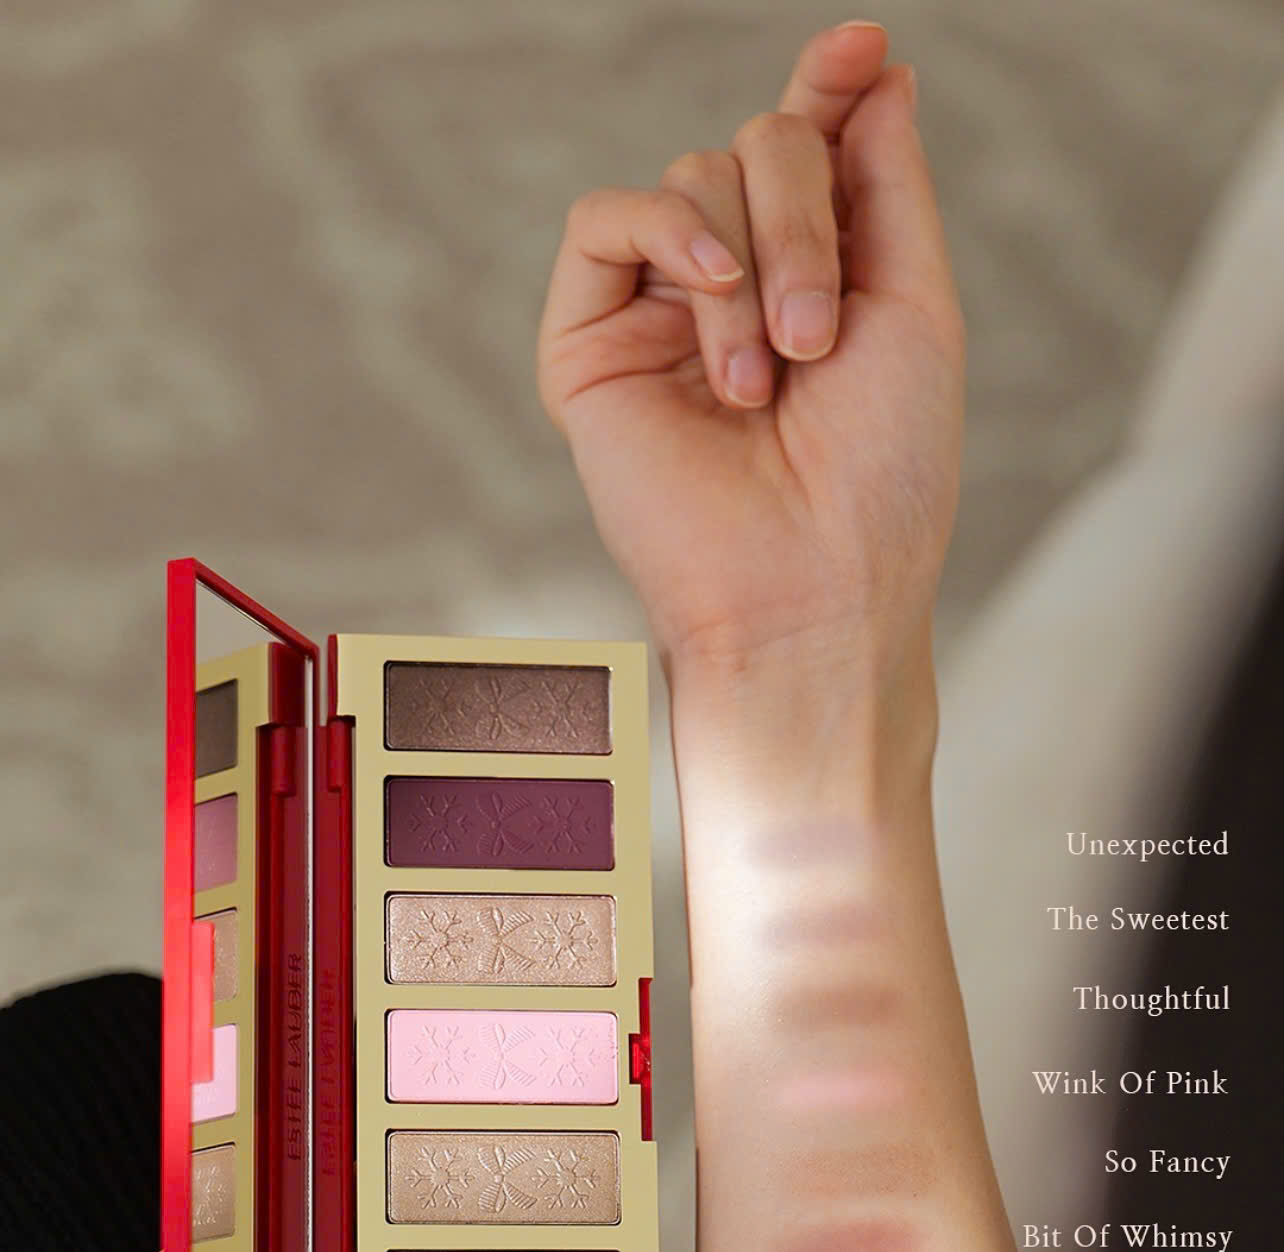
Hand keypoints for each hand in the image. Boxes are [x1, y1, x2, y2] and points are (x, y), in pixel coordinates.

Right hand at [538, 23, 962, 723]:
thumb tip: (875, 71)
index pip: (811, 149)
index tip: (861, 47)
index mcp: (813, 277)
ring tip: (769, 377)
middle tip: (822, 336)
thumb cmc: (882, 476)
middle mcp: (734, 285)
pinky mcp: (588, 341)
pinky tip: (716, 304)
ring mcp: (659, 310)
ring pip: (694, 175)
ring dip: (752, 262)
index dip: (831, 88)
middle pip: (755, 144)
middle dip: (803, 217)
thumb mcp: (916, 310)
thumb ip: (888, 186)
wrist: (809, 587)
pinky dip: (671, 237)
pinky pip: (607, 219)